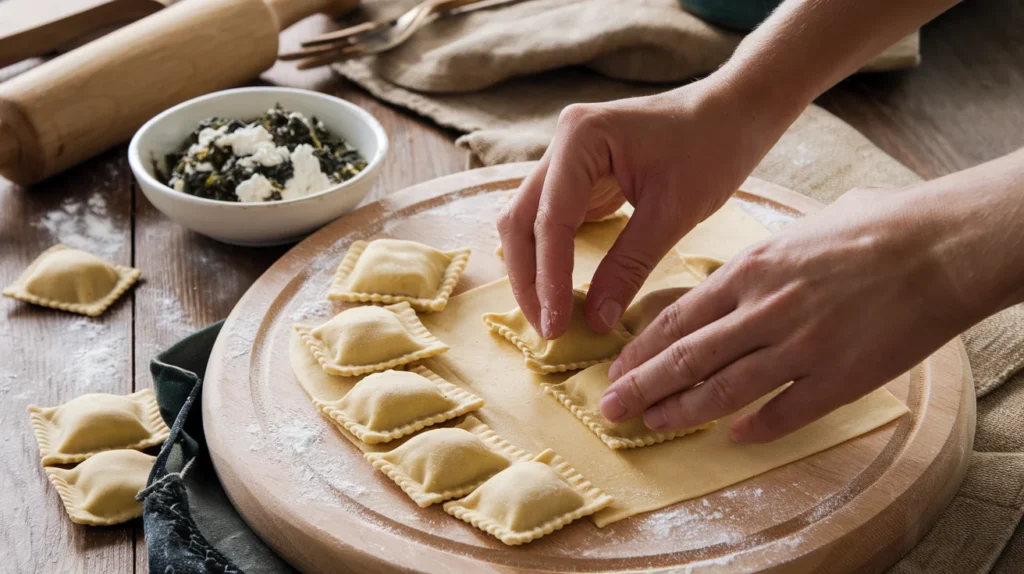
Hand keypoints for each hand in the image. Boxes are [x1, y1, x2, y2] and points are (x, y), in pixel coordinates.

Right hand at [496, 77, 786, 338]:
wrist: (735, 111)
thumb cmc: (713, 148)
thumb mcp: (673, 213)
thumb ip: (629, 266)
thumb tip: (596, 322)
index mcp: (580, 138)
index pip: (550, 220)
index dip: (549, 279)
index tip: (556, 326)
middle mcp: (562, 143)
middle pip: (520, 221)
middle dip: (529, 279)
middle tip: (547, 330)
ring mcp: (565, 159)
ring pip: (527, 223)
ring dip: (533, 271)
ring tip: (550, 318)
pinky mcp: (577, 176)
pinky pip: (549, 222)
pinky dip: (550, 258)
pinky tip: (560, 292)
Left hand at [602, 184, 991, 442]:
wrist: (942, 244)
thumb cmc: (877, 226)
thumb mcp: (801, 228)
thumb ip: (763, 258)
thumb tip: (743, 271)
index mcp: (752, 269)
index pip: (678, 317)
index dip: (642, 349)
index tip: (617, 368)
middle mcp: (766, 310)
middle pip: (687, 358)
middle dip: (642, 386)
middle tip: (610, 409)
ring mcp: (801, 347)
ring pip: (725, 390)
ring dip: (682, 411)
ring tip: (651, 425)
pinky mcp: (840, 377)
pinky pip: (786, 412)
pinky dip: (756, 428)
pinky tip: (734, 437)